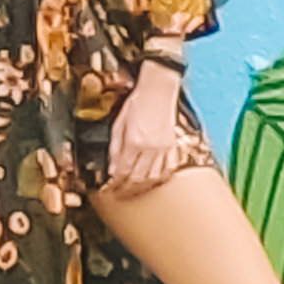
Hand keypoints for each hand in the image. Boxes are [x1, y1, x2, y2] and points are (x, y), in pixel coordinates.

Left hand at [105, 66, 189, 195]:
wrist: (158, 90)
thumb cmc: (137, 102)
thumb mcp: (118, 123)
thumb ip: (115, 148)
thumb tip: (112, 168)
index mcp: (134, 142)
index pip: (123, 171)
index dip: (115, 183)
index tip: (110, 189)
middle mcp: (150, 148)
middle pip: (138, 177)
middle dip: (127, 189)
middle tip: (120, 194)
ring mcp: (163, 148)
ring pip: (154, 176)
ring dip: (143, 186)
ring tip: (135, 190)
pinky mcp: (172, 145)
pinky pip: (168, 167)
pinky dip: (161, 177)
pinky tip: (155, 180)